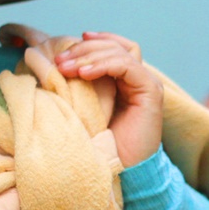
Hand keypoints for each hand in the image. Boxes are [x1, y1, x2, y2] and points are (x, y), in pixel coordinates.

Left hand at [53, 31, 162, 166]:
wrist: (119, 169)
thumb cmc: (100, 144)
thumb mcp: (85, 108)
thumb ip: (80, 86)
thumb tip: (58, 65)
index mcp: (124, 82)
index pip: (115, 47)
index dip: (95, 40)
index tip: (72, 40)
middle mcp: (138, 79)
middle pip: (115, 47)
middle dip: (84, 49)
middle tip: (60, 60)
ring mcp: (146, 84)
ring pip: (120, 53)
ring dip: (89, 56)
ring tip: (66, 67)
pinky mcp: (150, 91)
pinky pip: (127, 66)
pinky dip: (104, 65)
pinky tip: (84, 74)